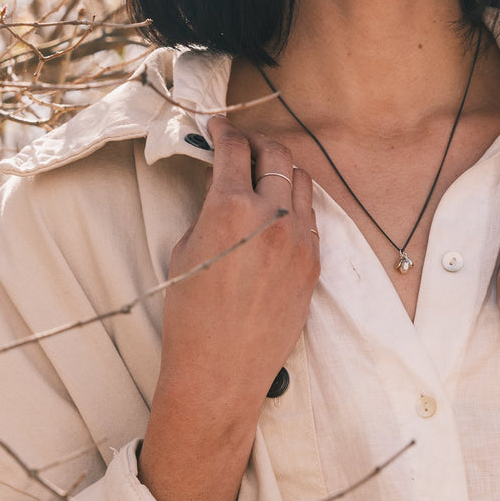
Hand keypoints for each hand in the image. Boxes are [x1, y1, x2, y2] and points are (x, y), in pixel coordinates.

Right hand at [139, 117, 318, 500]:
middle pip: (276, 154)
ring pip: (301, 180)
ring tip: (265, 172)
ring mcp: (300, 238)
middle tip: (243, 146)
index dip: (224, 132)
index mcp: (230, 209)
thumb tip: (222, 185)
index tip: (218, 128)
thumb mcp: (184, 250)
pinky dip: (295, 203)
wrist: (221, 371)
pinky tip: (280, 210)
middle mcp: (271, 217)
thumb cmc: (190, 315)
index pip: (235, 150)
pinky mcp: (315, 260)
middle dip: (258, 142)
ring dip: (282, 168)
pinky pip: (312, 215)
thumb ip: (209, 209)